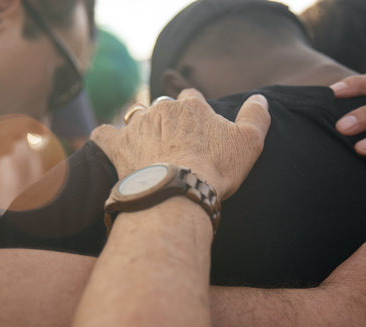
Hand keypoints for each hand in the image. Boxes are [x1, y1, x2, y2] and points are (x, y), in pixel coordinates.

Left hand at [91, 89, 270, 199]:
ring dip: (141, 127)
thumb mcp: (249, 143)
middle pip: (164, 107)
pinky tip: (111, 144)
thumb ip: (256, 117)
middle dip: (167, 120)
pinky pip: (105, 134)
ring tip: (147, 146)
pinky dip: (107, 138)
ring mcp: (138, 126)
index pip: (193, 97)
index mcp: (193, 106)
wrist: (178, 190)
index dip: (195, 110)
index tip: (198, 127)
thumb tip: (260, 98)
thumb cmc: (215, 168)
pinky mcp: (118, 145)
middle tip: (175, 143)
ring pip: (137, 117)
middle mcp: (163, 109)